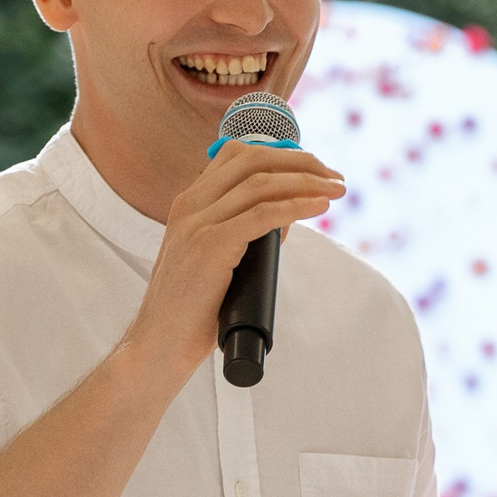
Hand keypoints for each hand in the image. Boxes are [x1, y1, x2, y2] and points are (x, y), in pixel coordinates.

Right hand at [121, 140, 343, 381]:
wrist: (159, 343)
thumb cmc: (191, 309)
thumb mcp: (216, 259)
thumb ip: (245, 231)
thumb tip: (291, 212)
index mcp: (189, 203)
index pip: (237, 155)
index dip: (280, 153)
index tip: (314, 168)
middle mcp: (190, 205)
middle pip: (253, 160)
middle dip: (301, 162)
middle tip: (334, 177)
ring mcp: (197, 223)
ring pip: (261, 182)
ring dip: (307, 181)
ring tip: (337, 189)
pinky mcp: (209, 246)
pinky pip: (262, 214)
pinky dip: (297, 205)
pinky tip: (320, 206)